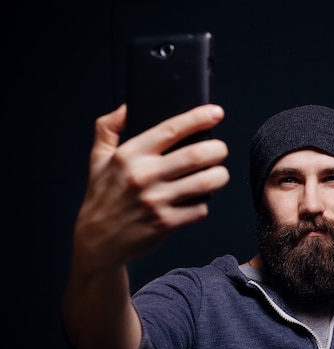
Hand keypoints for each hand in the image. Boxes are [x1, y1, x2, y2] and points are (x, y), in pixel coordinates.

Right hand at [73, 103, 229, 272]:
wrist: (97, 240)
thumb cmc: (102, 197)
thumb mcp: (97, 158)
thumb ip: (108, 128)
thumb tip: (126, 107)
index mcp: (129, 155)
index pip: (171, 129)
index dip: (198, 118)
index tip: (216, 112)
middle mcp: (144, 176)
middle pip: (196, 155)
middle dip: (218, 149)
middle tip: (220, 150)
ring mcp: (156, 200)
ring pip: (205, 182)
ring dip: (220, 176)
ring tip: (218, 173)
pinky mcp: (166, 223)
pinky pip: (200, 208)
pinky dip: (205, 203)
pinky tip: (198, 199)